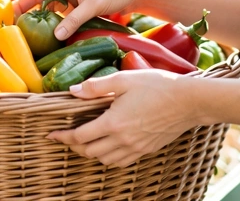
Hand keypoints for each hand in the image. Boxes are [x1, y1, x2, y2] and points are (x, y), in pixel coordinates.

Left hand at [48, 70, 199, 166]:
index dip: (63, 137)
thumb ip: (97, 86)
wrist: (188, 101)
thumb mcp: (125, 79)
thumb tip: (74, 90)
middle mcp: (122, 140)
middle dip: (74, 146)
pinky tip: (108, 147)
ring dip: (90, 153)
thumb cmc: (158, 85)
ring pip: (104, 160)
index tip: (51, 135)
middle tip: (66, 137)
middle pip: (89, 152)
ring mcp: (135, 148)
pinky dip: (109, 158)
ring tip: (85, 142)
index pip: (80, 136)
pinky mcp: (146, 150)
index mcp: (113, 122)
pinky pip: (121, 162)